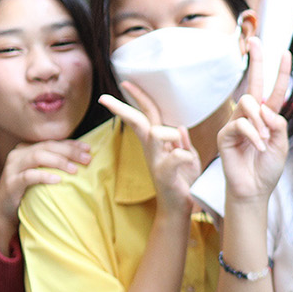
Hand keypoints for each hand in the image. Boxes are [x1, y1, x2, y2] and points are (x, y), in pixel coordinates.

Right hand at [0, 139, 91, 248]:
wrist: (3, 212)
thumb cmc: (26, 192)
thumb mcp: (39, 175)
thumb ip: (52, 165)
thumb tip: (80, 161)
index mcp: (26, 149)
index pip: (51, 143)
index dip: (71, 144)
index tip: (88, 149)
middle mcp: (18, 155)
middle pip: (47, 147)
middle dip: (69, 152)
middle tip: (87, 159)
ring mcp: (12, 168)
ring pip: (37, 157)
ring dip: (59, 162)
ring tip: (74, 170)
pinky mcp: (11, 183)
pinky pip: (29, 176)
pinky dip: (44, 176)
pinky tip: (58, 180)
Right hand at [103, 81, 200, 213]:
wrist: (180, 209)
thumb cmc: (183, 181)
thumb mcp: (187, 158)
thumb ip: (182, 143)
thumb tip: (179, 127)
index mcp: (157, 143)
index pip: (146, 115)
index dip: (137, 98)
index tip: (125, 82)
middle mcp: (153, 150)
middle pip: (138, 122)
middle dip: (123, 109)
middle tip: (103, 97)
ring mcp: (157, 162)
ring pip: (155, 134)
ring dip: (167, 134)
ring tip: (183, 152)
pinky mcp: (166, 175)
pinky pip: (175, 156)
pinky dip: (183, 155)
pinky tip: (189, 161)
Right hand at [217, 36, 292, 204]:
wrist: (254, 190)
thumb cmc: (267, 168)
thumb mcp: (282, 144)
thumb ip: (278, 124)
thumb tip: (266, 108)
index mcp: (267, 117)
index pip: (274, 91)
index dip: (281, 72)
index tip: (286, 52)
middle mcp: (250, 116)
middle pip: (253, 83)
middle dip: (256, 61)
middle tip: (256, 40)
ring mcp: (236, 123)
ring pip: (249, 104)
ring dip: (260, 121)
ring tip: (265, 141)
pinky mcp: (225, 134)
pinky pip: (241, 124)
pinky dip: (253, 135)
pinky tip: (258, 147)